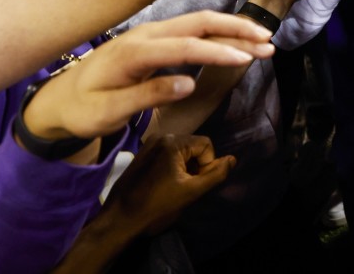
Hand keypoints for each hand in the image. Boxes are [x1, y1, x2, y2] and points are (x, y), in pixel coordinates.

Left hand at [20, 12, 273, 141]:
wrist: (59, 98)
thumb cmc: (82, 109)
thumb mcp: (108, 112)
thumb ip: (147, 95)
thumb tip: (189, 83)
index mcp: (134, 52)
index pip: (185, 46)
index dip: (218, 51)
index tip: (246, 58)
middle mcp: (146, 35)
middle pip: (198, 23)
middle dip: (236, 30)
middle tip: (268, 41)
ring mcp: (151, 34)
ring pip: (199, 23)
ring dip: (232, 29)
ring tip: (264, 41)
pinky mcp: (156, 40)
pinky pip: (193, 30)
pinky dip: (220, 33)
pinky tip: (238, 41)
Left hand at [102, 134, 233, 236]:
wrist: (120, 217)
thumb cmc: (157, 204)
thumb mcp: (192, 191)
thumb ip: (216, 174)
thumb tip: (232, 159)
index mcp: (173, 142)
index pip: (206, 145)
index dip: (207, 165)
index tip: (195, 183)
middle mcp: (161, 136)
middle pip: (194, 146)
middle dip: (196, 165)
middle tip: (186, 186)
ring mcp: (149, 144)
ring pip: (181, 150)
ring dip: (185, 166)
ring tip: (175, 186)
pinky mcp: (142, 153)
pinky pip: (167, 153)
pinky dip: (172, 166)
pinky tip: (164, 183)